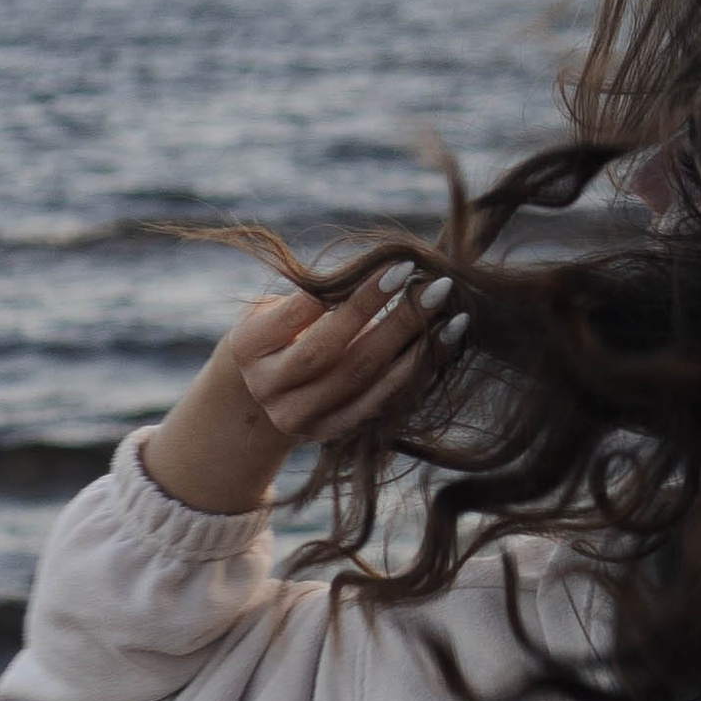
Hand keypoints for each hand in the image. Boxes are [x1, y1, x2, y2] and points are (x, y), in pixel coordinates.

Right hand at [140, 263, 455, 514]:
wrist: (263, 391)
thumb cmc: (281, 330)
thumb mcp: (278, 307)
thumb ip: (316, 294)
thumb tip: (382, 273)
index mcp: (249, 347)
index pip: (302, 314)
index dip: (351, 293)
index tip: (398, 268)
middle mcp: (270, 387)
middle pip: (336, 353)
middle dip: (389, 317)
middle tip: (433, 286)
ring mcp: (299, 416)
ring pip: (363, 380)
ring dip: (414, 346)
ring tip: (451, 315)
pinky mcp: (330, 432)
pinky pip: (380, 402)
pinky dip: (415, 372)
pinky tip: (443, 345)